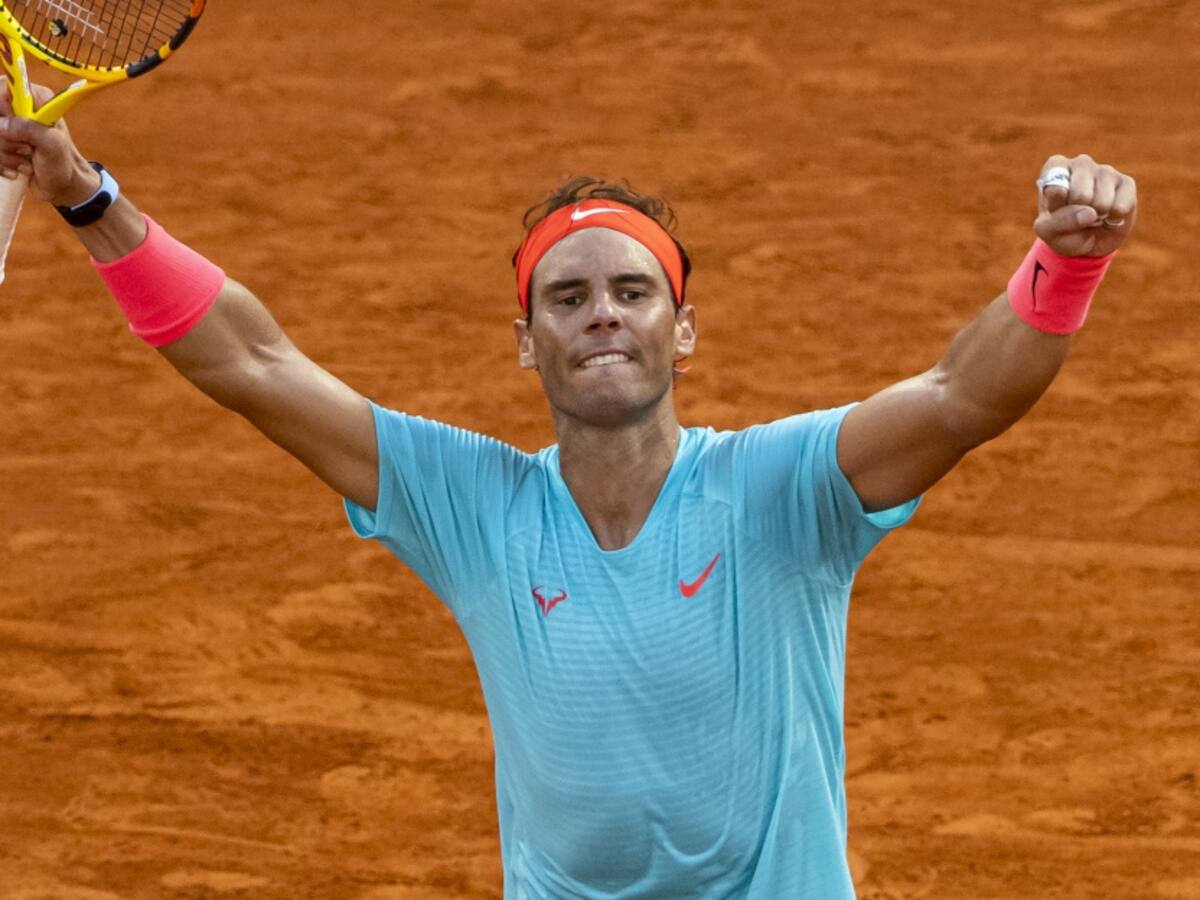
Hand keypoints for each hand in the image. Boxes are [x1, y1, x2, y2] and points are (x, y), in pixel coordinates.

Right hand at [0, 83, 98, 205]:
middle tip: (28, 149)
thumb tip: (1, 124)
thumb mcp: (52, 145)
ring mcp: (9, 127)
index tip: (8, 125)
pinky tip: (19, 169)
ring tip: (27, 160)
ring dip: (6, 154)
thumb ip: (30, 129)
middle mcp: (19, 109)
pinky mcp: (3, 143)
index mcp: (35, 98)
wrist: (63, 187)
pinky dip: (2, 164)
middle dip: (5, 139)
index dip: (1, 107)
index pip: (2, 87)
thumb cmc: (64, 164)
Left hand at [1033, 154, 1136, 256]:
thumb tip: (1091, 213)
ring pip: (1102, 202)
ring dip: (1096, 218)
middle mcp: (1081, 163)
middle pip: (1081, 195)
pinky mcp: (1127, 182)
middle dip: (1078, 214)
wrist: (1087, 242)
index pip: (1054, 188)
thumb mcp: (1049, 232)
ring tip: (1091, 216)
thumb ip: (1059, 222)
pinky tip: (1108, 215)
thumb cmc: (1062, 231)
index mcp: (1055, 167)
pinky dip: (1113, 220)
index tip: (1055, 209)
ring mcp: (1105, 170)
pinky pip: (1120, 208)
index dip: (1056, 208)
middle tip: (1076, 214)